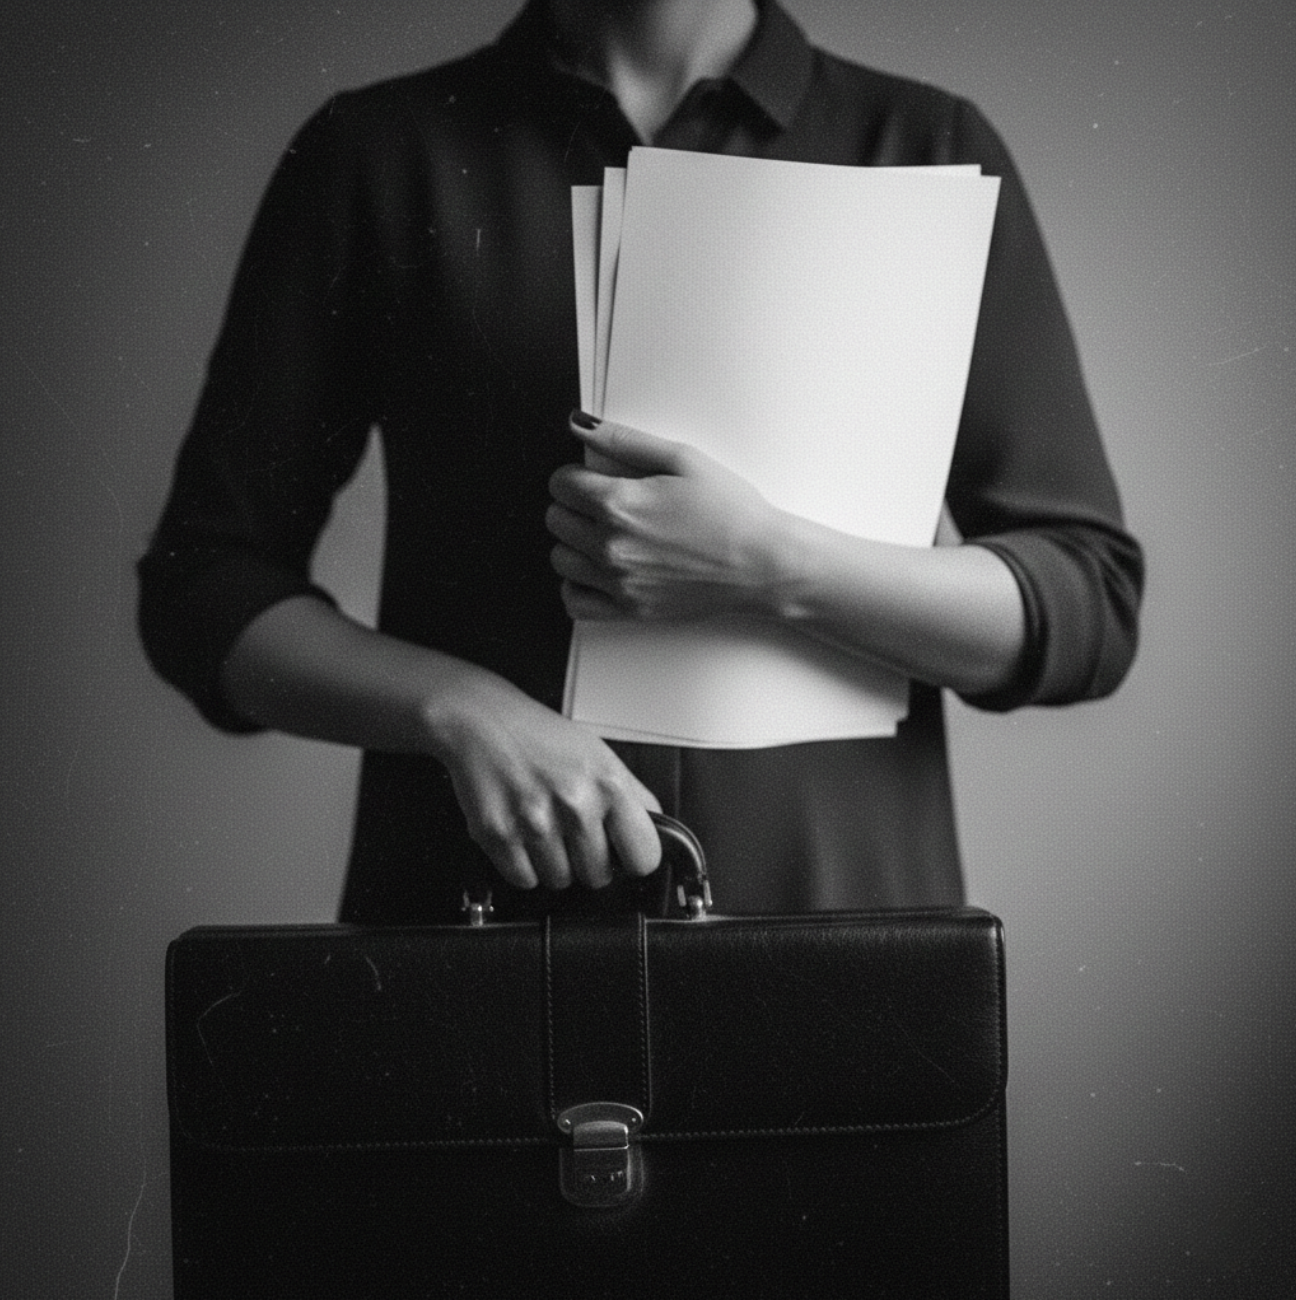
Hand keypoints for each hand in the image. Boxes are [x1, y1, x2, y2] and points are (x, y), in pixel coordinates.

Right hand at [429, 671, 661, 891]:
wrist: (480, 721)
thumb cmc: (540, 736)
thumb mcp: (599, 755)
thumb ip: (632, 796)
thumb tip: (656, 831)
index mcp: (608, 783)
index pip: (643, 857)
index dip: (632, 858)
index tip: (622, 853)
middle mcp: (574, 803)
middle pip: (598, 877)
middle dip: (587, 860)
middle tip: (571, 831)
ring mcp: (534, 822)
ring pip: (559, 881)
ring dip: (553, 863)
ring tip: (543, 826)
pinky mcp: (497, 835)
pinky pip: (524, 880)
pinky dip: (523, 866)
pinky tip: (521, 833)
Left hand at [547, 413, 781, 621]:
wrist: (761, 564)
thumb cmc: (731, 511)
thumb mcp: (682, 459)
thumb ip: (623, 440)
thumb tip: (579, 424)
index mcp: (620, 503)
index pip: (560, 484)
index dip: (574, 474)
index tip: (592, 478)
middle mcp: (610, 545)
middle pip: (555, 519)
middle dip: (573, 505)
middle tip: (604, 504)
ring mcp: (617, 581)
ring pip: (559, 559)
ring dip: (573, 543)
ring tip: (603, 534)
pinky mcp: (628, 609)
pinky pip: (574, 601)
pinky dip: (575, 585)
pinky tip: (596, 571)